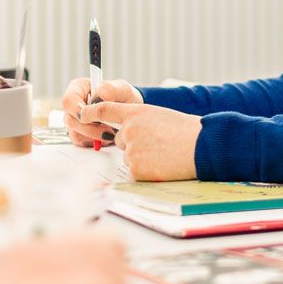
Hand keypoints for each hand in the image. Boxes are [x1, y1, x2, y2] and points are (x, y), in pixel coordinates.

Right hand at [62, 77, 141, 145]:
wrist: (131, 113)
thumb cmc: (125, 98)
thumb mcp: (122, 89)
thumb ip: (109, 89)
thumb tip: (97, 97)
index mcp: (79, 89)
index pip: (68, 100)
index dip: (78, 111)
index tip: (94, 117)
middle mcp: (74, 105)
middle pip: (70, 120)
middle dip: (90, 127)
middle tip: (108, 129)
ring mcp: (76, 120)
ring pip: (75, 133)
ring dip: (94, 135)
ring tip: (111, 132)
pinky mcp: (80, 134)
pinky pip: (81, 142)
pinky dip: (95, 141)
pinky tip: (107, 136)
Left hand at [79, 99, 198, 179]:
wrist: (200, 145)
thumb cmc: (184, 131)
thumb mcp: (159, 116)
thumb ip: (139, 122)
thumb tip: (126, 133)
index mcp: (136, 113)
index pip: (104, 109)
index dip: (91, 112)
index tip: (82, 114)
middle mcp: (129, 130)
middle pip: (121, 140)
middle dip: (134, 144)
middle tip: (157, 144)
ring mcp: (132, 151)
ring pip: (130, 157)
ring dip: (143, 159)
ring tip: (164, 154)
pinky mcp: (136, 170)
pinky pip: (135, 173)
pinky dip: (147, 172)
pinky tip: (162, 165)